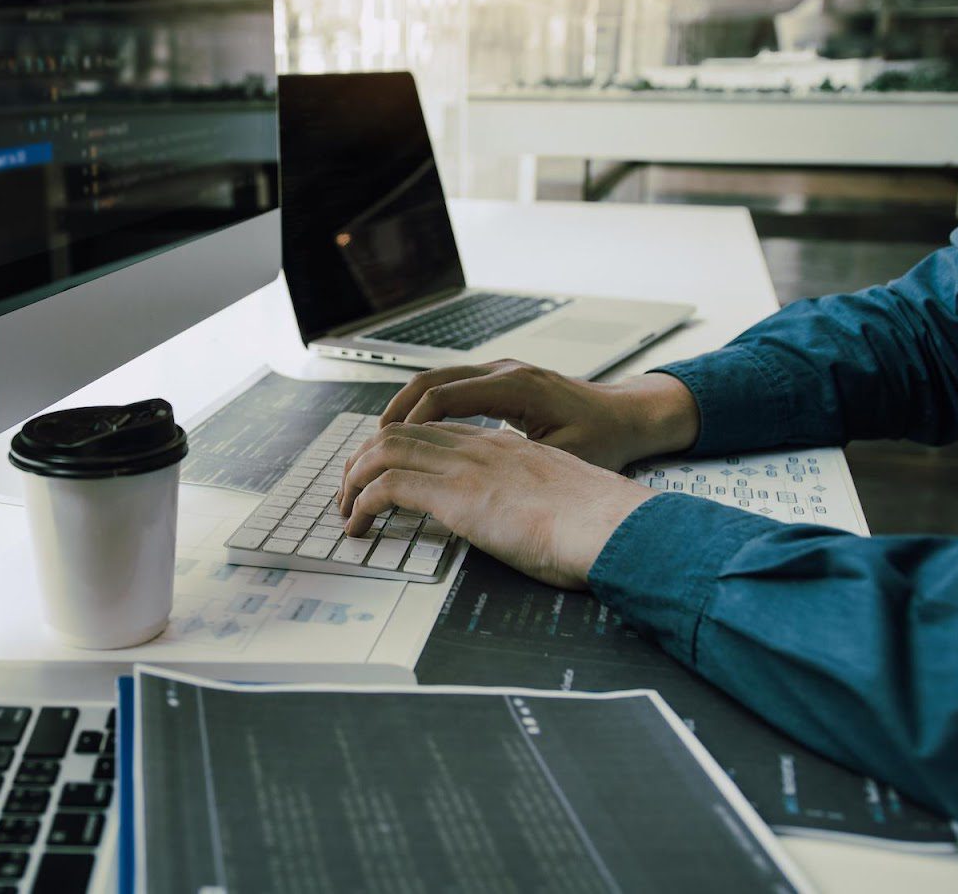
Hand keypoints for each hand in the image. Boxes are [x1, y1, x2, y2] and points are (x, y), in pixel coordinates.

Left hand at [338, 423, 655, 588]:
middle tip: (350, 488)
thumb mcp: (558, 499)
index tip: (384, 472)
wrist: (611, 524)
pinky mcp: (454, 495)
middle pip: (402, 433)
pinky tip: (357, 525)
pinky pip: (387, 487)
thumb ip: (533, 498)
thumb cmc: (597, 523)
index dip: (401, 448)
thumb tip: (528, 521)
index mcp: (505, 447)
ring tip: (345, 509)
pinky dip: (362, 504)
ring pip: (385, 451)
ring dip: (354, 479)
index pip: (436, 432)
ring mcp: (465, 467)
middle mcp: (479, 448)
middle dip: (365, 458)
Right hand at [375, 360, 699, 472]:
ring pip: (436, 381)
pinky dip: (426, 409)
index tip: (386, 455)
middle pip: (429, 382)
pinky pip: (451, 388)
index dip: (409, 427)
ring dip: (405, 410)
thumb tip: (473, 480)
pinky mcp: (502, 383)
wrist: (631, 415)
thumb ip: (517, 462)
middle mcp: (503, 372)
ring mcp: (501, 373)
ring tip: (380, 443)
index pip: (443, 398)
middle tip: (368, 449)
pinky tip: (415, 435)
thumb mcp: (565, 457)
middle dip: (394, 416)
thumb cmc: (605, 439)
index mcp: (515, 388)